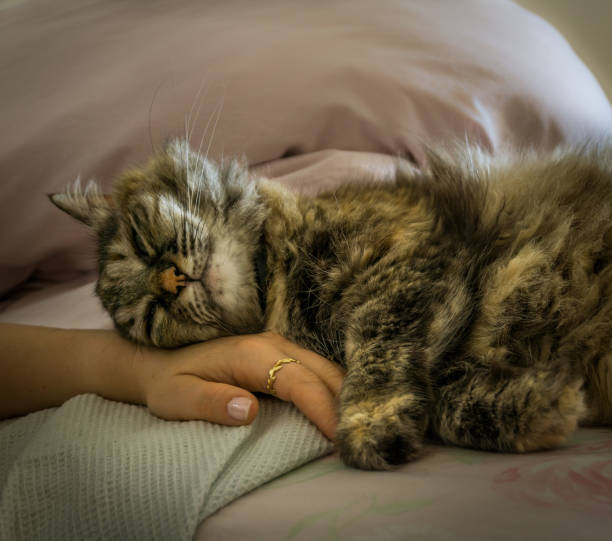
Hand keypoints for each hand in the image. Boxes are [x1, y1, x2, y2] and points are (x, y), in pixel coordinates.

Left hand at [136, 332, 343, 439]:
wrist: (165, 361)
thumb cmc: (171, 383)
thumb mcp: (178, 398)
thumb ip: (211, 403)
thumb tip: (250, 411)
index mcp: (251, 354)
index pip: (300, 382)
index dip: (324, 410)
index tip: (341, 440)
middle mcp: (273, 343)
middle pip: (324, 372)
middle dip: (345, 405)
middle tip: (359, 441)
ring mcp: (281, 345)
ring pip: (327, 369)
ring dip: (344, 398)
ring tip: (355, 431)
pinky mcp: (284, 353)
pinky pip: (318, 371)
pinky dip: (334, 391)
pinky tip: (341, 413)